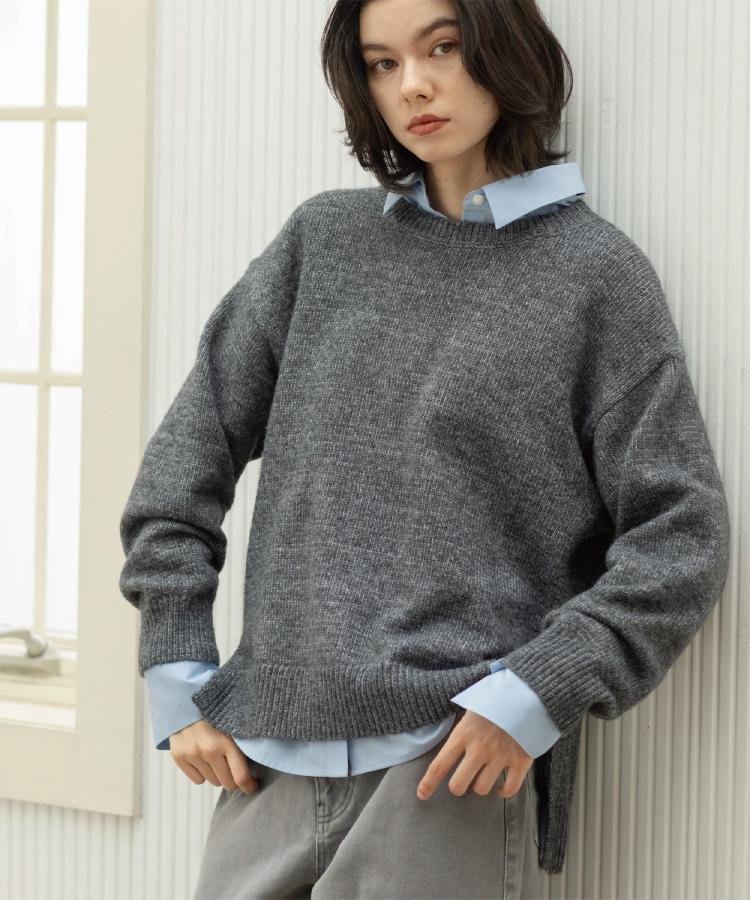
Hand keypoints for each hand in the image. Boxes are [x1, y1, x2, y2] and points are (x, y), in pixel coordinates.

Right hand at [169, 719, 258, 794]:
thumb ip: (243, 744)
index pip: (240, 777)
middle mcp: (208, 750)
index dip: (249, 786)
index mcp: (226, 741)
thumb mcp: (235, 724)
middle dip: (234, 779)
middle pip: (227, 783)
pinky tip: (204, 758)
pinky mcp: (179, 756)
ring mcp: (192, 754)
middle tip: (236, 769)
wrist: (188, 699)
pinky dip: (203, 773)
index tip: (253, 786)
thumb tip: (255, 770)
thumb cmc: (217, 712)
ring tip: (218, 757)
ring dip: (218, 774)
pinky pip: (197, 780)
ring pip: (212, 782)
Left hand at [416, 709, 531, 800]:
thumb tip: (449, 737)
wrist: (527, 693)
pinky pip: (510, 788)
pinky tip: (500, 788)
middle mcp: (479, 749)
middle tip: (461, 781)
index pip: (439, 765)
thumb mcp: (470, 706)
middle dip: (457, 786)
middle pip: (458, 785)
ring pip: (482, 789)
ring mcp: (500, 757)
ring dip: (480, 786)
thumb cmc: (495, 698)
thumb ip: (461, 725)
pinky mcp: (520, 762)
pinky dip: (504, 792)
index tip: (422, 795)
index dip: (428, 783)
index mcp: (462, 734)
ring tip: (482, 777)